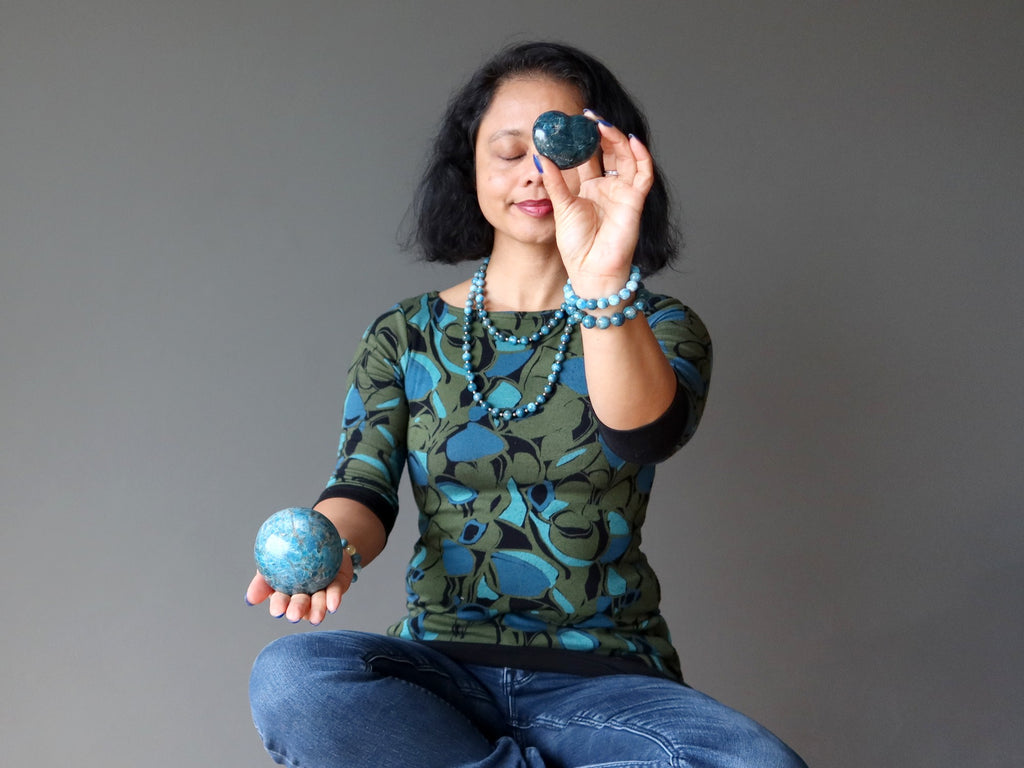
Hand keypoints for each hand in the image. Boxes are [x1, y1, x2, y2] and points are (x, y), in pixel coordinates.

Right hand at [244, 563, 353, 625]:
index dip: (279, 606)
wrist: (315, 537)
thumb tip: (250, 599)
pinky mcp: (337, 586)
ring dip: (317, 610)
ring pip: (318, 602)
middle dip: (297, 610)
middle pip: (300, 605)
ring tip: (316, 617)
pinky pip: (335, 592)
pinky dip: (333, 598)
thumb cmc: (290, 553)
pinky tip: (333, 605)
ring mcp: (320, 593)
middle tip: (294, 615)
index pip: (280, 600)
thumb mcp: (272, 560)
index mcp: (285, 592)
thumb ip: (262, 579)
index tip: (277, 611)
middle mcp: (303, 597)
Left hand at [536, 111, 654, 295]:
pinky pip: (644, 174)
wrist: (590, 270)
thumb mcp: (561, 207)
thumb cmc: (577, 246)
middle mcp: (608, 186)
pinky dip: (642, 156)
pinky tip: (632, 140)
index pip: (589, 156)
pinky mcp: (635, 201)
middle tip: (589, 116)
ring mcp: (622, 192)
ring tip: (603, 125)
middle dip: (601, 132)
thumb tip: (540, 157)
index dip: (583, 138)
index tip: (573, 120)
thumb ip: (554, 182)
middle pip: (609, 151)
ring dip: (617, 139)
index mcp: (589, 187)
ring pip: (626, 157)